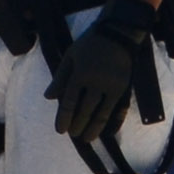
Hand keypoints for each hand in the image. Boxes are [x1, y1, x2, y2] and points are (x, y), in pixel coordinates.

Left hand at [50, 0, 157, 150]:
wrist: (118, 34)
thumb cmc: (90, 44)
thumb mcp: (70, 57)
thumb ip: (60, 78)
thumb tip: (48, 98)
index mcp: (81, 75)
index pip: (70, 102)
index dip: (64, 117)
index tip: (60, 130)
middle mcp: (97, 83)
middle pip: (85, 110)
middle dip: (78, 124)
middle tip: (73, 135)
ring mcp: (113, 87)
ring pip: (103, 113)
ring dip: (94, 128)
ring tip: (87, 138)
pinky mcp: (125, 88)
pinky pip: (119, 109)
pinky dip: (114, 122)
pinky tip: (109, 132)